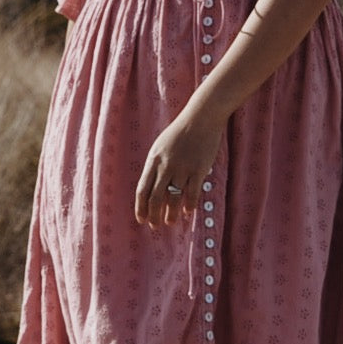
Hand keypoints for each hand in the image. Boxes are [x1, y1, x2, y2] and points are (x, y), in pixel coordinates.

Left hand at [135, 109, 223, 228]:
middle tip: (155, 226)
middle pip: (156, 197)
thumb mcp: (161, 146)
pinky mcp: (199, 168)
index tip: (141, 219)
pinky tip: (188, 213)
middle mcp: (166, 165)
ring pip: (174, 198)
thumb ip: (157, 166)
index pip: (142, 189)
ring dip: (171, 214)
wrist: (201, 117)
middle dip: (154, 215)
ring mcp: (183, 167)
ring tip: (171, 222)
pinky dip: (189, 205)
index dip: (140, 207)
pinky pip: (192, 192)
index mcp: (154, 160)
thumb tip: (154, 190)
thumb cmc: (181, 133)